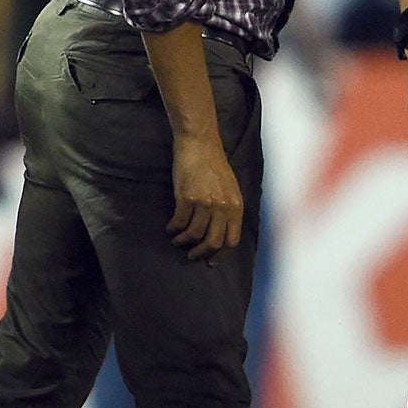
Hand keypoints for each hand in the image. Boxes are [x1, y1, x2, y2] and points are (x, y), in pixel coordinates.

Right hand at [168, 134, 243, 263]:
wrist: (200, 145)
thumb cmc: (214, 166)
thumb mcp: (230, 189)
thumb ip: (228, 210)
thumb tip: (220, 232)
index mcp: (236, 206)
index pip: (232, 240)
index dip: (221, 255)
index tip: (211, 261)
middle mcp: (223, 207)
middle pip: (213, 242)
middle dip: (201, 253)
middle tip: (192, 255)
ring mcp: (205, 203)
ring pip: (194, 235)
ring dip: (183, 241)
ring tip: (178, 240)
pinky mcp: (186, 198)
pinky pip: (179, 223)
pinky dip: (173, 229)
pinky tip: (171, 228)